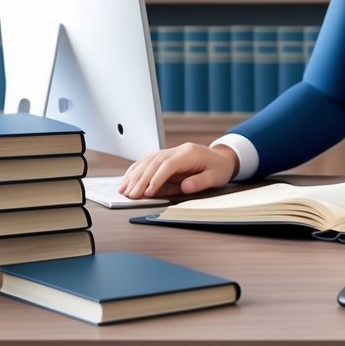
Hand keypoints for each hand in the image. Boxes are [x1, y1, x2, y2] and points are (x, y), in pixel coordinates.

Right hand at [119, 142, 239, 198]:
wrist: (221, 157)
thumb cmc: (219, 169)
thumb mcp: (216, 177)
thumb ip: (200, 182)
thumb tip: (185, 187)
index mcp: (189, 154)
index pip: (168, 165)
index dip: (157, 178)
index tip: (148, 192)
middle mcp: (177, 150)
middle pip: (154, 162)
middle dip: (141, 179)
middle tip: (130, 194)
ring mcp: (170, 151)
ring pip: (148, 160)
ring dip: (134, 175)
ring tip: (123, 189)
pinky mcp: (165, 156)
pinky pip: (148, 161)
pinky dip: (136, 170)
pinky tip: (127, 179)